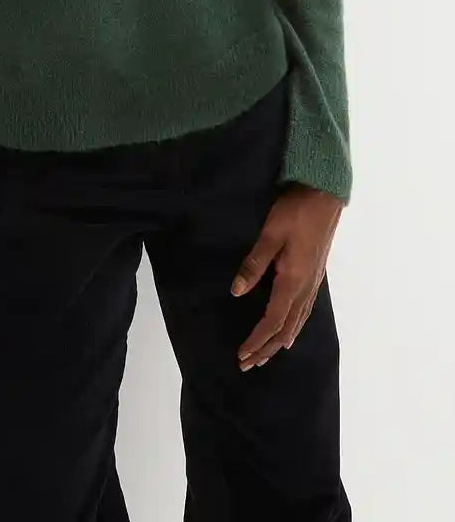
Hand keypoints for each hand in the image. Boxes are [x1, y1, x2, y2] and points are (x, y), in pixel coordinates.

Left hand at [231, 184, 343, 371]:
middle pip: (285, 329)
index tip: (242, 355)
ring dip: (279, 341)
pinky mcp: (315, 276)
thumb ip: (254, 264)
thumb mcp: (270, 234)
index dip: (257, 340)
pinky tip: (289, 331)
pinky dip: (293, 327)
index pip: (273, 321)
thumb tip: (237, 292)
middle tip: (248, 364)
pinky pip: (304, 312)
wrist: (325, 197)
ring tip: (265, 355)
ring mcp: (313, 284)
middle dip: (266, 348)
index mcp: (293, 281)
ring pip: (297, 323)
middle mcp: (305, 289)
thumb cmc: (295, 212)